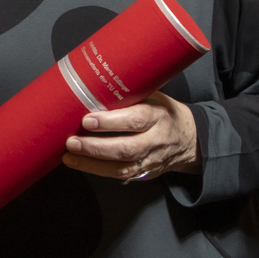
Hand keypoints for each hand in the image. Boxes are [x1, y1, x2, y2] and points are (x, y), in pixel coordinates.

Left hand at [62, 92, 199, 182]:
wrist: (189, 140)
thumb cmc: (163, 112)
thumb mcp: (153, 97)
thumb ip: (130, 94)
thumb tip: (94, 82)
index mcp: (158, 116)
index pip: (135, 120)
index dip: (110, 122)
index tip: (88, 120)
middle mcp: (155, 140)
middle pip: (126, 148)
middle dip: (95, 147)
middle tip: (72, 142)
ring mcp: (151, 160)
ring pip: (121, 168)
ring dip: (92, 164)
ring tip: (69, 157)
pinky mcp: (145, 173)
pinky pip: (121, 175)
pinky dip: (98, 171)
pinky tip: (80, 164)